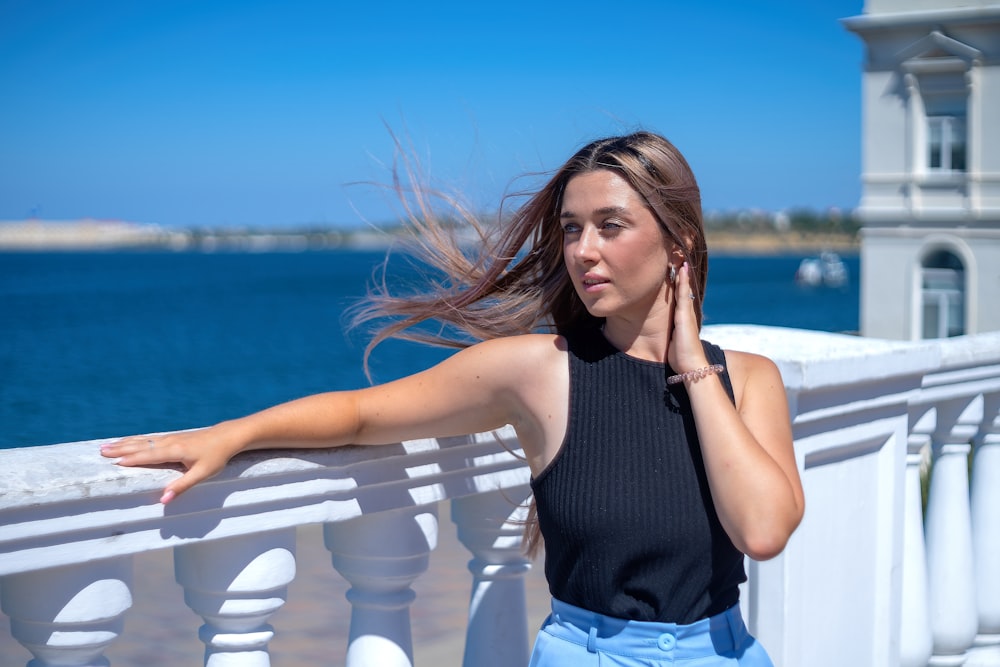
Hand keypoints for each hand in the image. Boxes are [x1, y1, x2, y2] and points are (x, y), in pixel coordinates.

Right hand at [100, 422, 245, 503]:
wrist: (227, 437)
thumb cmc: (216, 456)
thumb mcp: (203, 474)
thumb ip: (182, 486)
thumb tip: (164, 500)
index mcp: (175, 450)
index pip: (149, 455)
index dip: (133, 459)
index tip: (114, 463)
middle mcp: (169, 442)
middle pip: (141, 445)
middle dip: (120, 449)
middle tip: (100, 451)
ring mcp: (170, 438)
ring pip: (143, 440)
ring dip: (124, 443)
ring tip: (106, 445)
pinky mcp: (172, 438)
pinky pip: (149, 439)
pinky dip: (135, 440)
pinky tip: (128, 442)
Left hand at [667, 262, 707, 373]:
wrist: (692, 366)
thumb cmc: (682, 359)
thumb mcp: (674, 344)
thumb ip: (672, 337)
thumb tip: (668, 338)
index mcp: (684, 320)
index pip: (681, 299)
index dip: (680, 286)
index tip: (678, 273)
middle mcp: (687, 315)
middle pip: (684, 291)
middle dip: (683, 277)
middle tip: (682, 261)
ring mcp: (687, 314)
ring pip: (684, 289)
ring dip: (683, 275)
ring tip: (683, 261)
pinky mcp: (684, 315)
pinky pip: (683, 294)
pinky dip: (683, 282)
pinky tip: (682, 271)